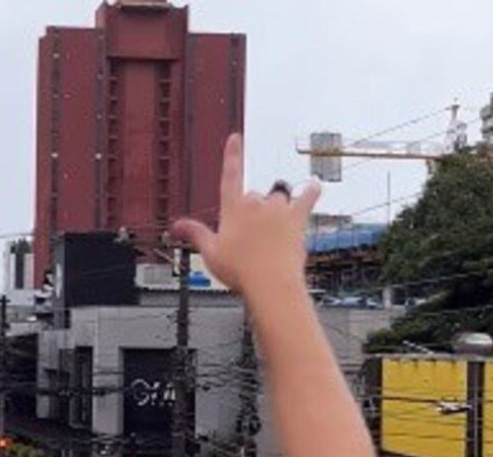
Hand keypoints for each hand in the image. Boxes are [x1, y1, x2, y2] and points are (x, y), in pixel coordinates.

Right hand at [172, 133, 319, 298]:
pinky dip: (311, 192)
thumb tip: (177, 225)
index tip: (236, 138)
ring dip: (276, 208)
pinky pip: (307, 198)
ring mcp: (278, 209)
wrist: (270, 282)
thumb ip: (195, 233)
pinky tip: (314, 186)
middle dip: (252, 212)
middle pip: (254, 195)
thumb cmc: (240, 270)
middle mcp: (256, 203)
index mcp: (232, 208)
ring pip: (277, 198)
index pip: (231, 175)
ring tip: (273, 230)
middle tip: (250, 238)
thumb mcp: (210, 253)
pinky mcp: (297, 218)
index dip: (232, 155)